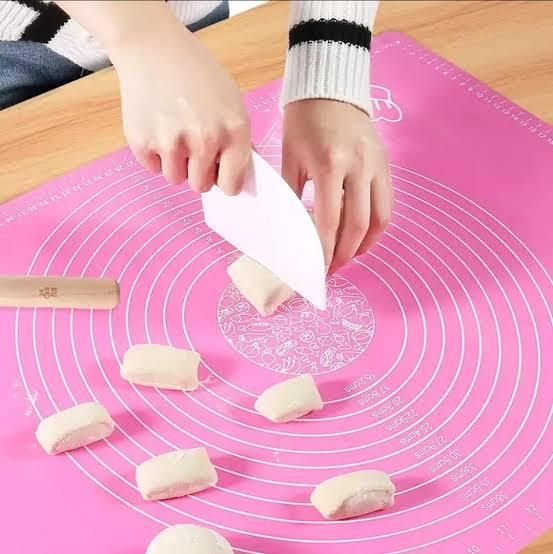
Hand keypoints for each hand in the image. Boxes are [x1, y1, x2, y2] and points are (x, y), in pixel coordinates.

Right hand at [111, 19, 250, 193]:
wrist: (152, 46)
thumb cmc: (196, 73)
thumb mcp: (231, 101)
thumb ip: (236, 140)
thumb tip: (238, 174)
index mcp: (233, 130)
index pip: (232, 184)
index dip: (225, 181)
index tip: (219, 175)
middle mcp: (205, 139)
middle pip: (201, 186)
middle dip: (198, 172)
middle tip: (193, 148)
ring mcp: (172, 142)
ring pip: (175, 179)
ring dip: (175, 164)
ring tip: (174, 133)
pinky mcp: (142, 142)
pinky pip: (152, 168)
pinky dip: (154, 154)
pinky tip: (157, 126)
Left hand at [282, 99, 392, 272]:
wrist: (329, 88)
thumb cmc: (303, 122)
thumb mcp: (290, 158)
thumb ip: (292, 195)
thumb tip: (294, 231)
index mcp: (330, 165)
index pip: (330, 221)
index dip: (326, 250)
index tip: (318, 268)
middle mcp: (359, 167)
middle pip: (358, 225)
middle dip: (345, 253)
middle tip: (332, 267)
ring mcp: (377, 166)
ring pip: (380, 218)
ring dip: (365, 244)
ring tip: (349, 256)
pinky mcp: (386, 164)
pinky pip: (387, 203)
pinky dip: (377, 225)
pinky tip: (363, 235)